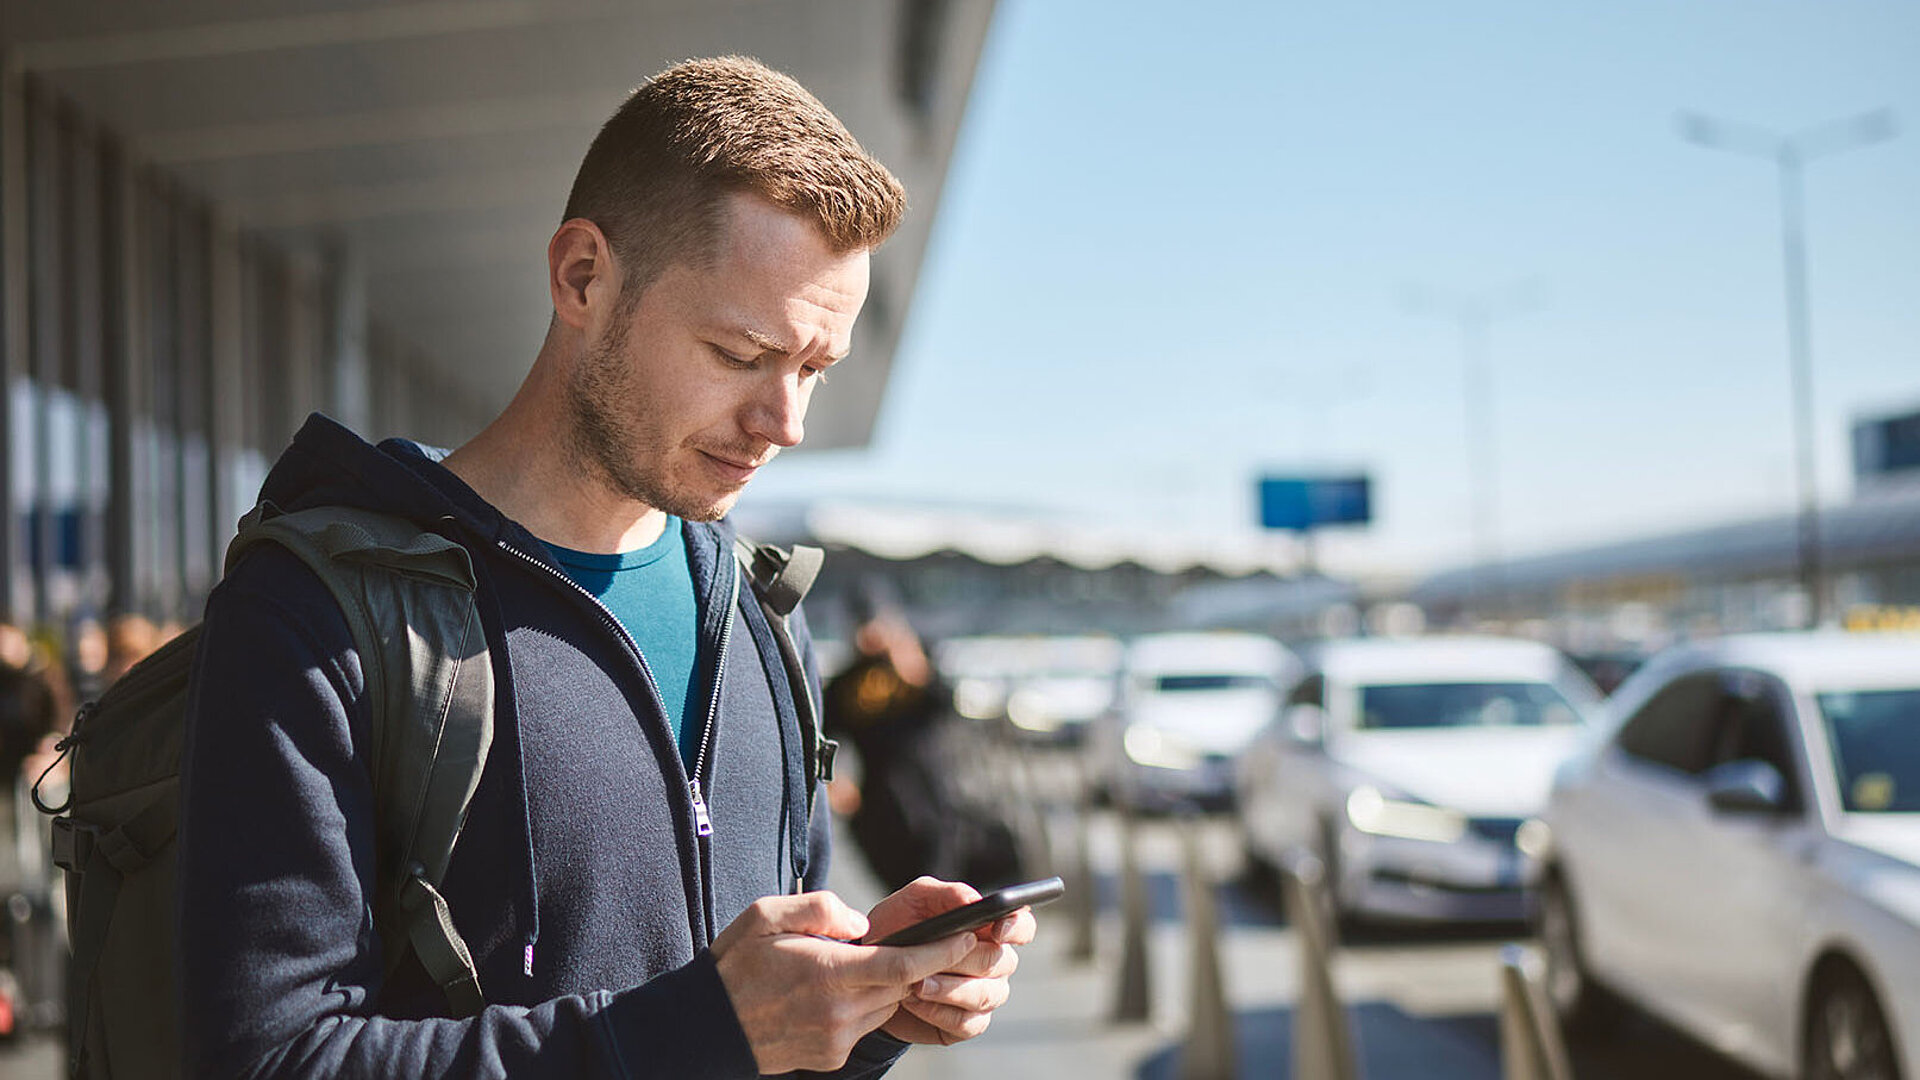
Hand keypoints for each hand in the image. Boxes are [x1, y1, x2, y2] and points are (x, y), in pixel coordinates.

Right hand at [712, 891, 975, 1073]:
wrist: (708, 1026)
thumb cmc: (736, 963)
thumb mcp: (766, 915)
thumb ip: (820, 908)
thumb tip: (861, 924)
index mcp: (828, 972)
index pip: (904, 965)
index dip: (942, 951)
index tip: (967, 934)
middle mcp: (839, 1010)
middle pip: (903, 986)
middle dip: (922, 964)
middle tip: (931, 941)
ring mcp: (837, 1038)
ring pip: (886, 1006)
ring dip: (888, 985)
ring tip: (864, 964)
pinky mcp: (831, 1056)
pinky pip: (864, 1026)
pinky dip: (863, 1006)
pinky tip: (837, 993)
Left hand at [866, 877, 1037, 1045]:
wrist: (870, 973)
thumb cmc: (898, 929)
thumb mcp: (913, 901)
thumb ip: (947, 894)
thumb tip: (975, 901)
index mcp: (989, 929)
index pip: (1022, 927)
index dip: (1017, 927)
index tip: (998, 928)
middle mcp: (995, 962)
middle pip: (1001, 962)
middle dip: (964, 959)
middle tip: (930, 957)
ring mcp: (985, 995)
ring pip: (986, 995)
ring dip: (949, 989)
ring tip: (916, 983)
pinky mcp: (968, 1024)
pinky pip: (967, 1023)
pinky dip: (939, 1012)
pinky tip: (915, 1001)